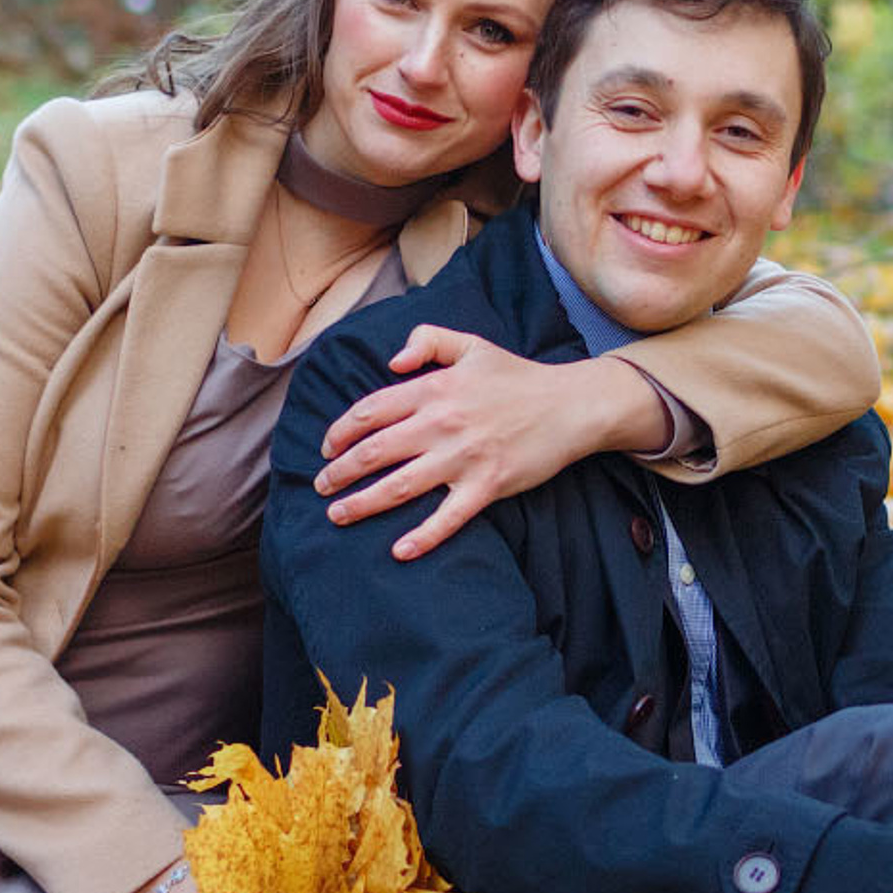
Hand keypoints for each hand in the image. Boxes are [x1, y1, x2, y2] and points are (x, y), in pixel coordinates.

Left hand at [317, 328, 667, 560]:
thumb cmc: (518, 376)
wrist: (571, 405)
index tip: (326, 449)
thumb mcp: (471, 345)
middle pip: (374, 452)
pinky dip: (423, 537)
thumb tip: (391, 361)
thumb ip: (427, 341)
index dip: (340, 432)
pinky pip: (448, 517)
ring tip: (337, 515)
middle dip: (339, 473)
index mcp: (434, 388)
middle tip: (321, 487)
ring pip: (399, 486)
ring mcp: (464, 457)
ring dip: (362, 504)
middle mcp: (442, 423)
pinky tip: (399, 551)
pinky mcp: (488, 485)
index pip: (370, 412)